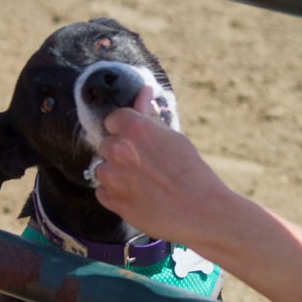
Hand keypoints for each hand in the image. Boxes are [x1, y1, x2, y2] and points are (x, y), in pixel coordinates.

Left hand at [95, 90, 228, 245]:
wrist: (200, 210)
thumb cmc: (191, 171)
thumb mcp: (173, 136)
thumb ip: (150, 116)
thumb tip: (143, 91)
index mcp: (133, 127)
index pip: (114, 119)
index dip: (126, 130)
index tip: (138, 141)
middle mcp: (117, 149)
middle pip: (106, 144)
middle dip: (120, 152)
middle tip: (145, 165)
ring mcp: (111, 176)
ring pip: (101, 169)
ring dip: (115, 174)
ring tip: (142, 183)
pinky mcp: (111, 201)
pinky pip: (102, 192)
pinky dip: (115, 194)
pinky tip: (137, 196)